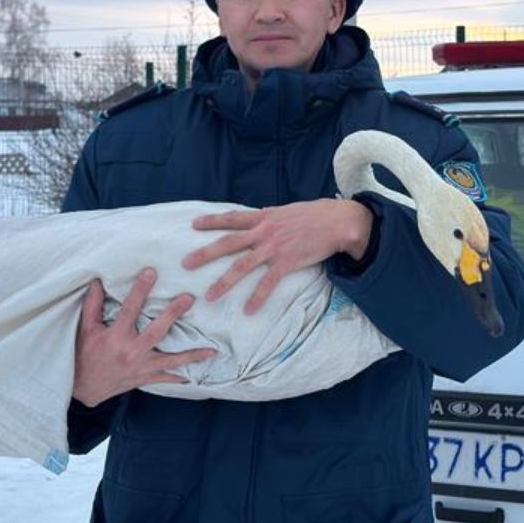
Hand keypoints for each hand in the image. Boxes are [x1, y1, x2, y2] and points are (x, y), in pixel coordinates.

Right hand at [72, 267, 216, 407]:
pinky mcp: (145, 378)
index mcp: (115, 336)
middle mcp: (131, 351)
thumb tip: (98, 281)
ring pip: (171, 360)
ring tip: (212, 350)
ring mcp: (141, 367)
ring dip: (192, 355)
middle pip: (157, 331)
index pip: (130, 309)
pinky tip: (197, 374)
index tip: (151, 272)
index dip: (140, 290)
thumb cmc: (83, 354)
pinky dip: (181, 377)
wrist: (82, 388)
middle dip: (173, 314)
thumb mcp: (85, 329)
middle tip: (189, 299)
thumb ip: (93, 305)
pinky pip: (166, 378)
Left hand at [182, 200, 372, 314]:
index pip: (232, 218)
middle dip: (205, 254)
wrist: (337, 222)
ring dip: (224, 282)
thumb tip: (259, 221)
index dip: (211, 221)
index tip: (193, 225)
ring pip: (242, 266)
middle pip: (228, 243)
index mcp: (263, 217)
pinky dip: (258, 297)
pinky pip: (268, 283)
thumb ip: (270, 218)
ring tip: (209, 296)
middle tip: (185, 264)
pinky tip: (249, 310)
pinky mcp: (287, 262)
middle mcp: (264, 231)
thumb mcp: (287, 212)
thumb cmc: (314, 215)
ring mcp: (274, 247)